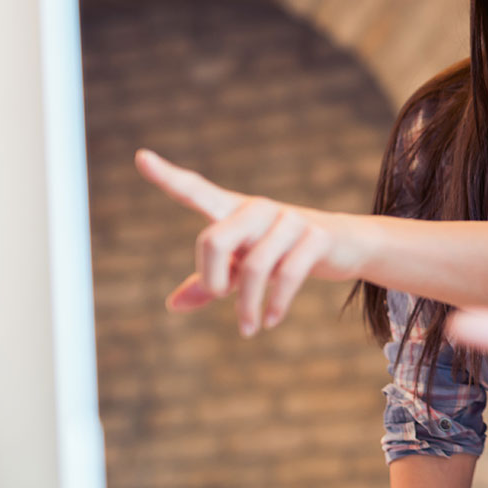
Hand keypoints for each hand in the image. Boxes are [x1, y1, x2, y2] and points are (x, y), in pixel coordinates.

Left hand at [135, 148, 366, 335]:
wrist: (347, 244)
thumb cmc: (283, 253)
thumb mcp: (244, 267)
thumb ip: (211, 281)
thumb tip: (173, 305)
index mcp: (233, 211)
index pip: (196, 191)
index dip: (167, 176)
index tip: (140, 158)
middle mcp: (258, 208)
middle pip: (215, 240)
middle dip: (211, 278)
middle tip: (218, 300)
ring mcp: (288, 220)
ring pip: (253, 267)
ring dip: (247, 306)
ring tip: (248, 329)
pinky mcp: (316, 236)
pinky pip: (287, 275)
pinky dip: (275, 304)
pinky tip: (270, 321)